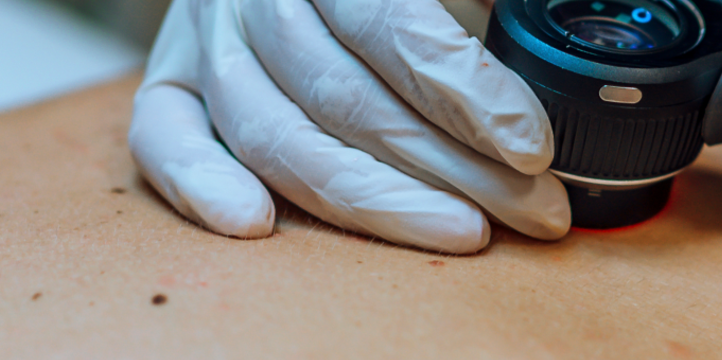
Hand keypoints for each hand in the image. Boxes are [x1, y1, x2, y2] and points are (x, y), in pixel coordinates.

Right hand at [128, 0, 569, 252]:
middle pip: (345, 96)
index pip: (387, 22)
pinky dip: (202, 185)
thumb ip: (471, 4)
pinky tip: (257, 224)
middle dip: (453, 167)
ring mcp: (204, 41)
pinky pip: (163, 139)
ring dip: (375, 200)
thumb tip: (558, 44)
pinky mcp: (167, 83)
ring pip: (276, 136)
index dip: (462, 90)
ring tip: (463, 232)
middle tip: (533, 208)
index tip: (530, 147)